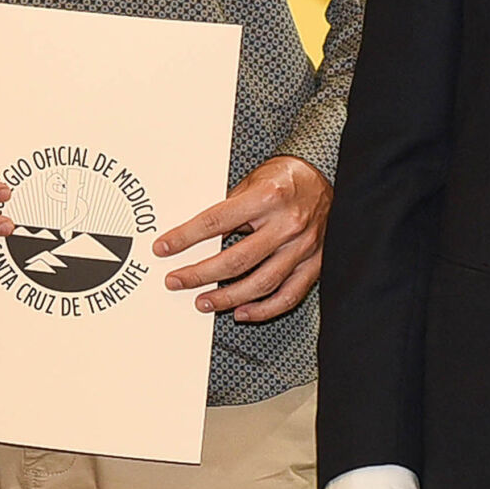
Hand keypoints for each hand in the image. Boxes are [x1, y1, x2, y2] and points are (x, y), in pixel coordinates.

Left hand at [154, 156, 329, 322]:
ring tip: (203, 302)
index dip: (185, 238)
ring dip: (227, 298)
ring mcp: (303, 247)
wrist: (325, 176)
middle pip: (236, 260)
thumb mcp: (253, 180)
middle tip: (177, 281)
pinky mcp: (315, 264)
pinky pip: (288, 295)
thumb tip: (197, 233)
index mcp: (267, 197)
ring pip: (261, 283)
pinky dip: (263, 310)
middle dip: (200, 274)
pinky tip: (241, 312)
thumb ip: (230, 207)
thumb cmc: (286, 176)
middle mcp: (287, 224)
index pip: (216, 222)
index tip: (165, 248)